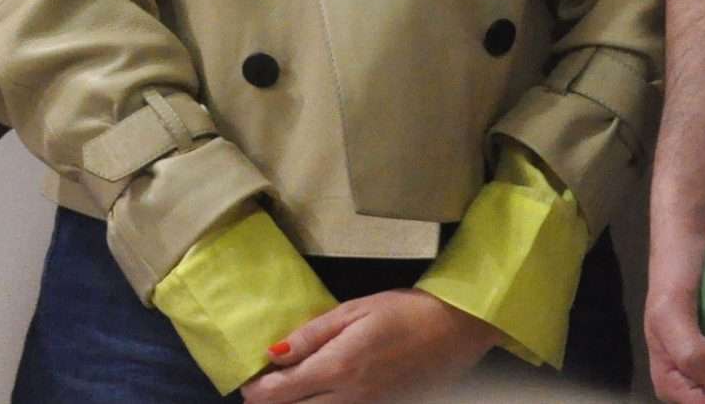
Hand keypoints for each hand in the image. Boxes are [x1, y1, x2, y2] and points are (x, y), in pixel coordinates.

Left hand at [241, 289, 495, 402]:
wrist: (453, 331)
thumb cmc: (403, 312)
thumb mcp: (353, 311)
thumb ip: (311, 334)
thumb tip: (272, 353)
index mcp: (337, 368)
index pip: (280, 394)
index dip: (256, 390)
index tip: (250, 379)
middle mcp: (348, 398)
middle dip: (273, 402)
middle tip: (268, 385)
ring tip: (295, 386)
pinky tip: (326, 391)